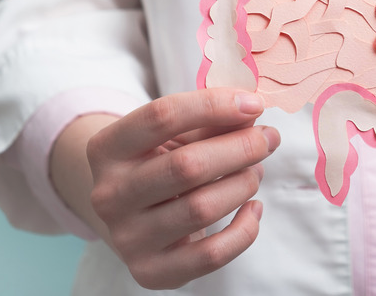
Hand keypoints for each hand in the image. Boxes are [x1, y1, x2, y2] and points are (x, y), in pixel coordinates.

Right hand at [50, 89, 279, 289]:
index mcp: (107, 148)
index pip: (161, 116)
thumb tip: (252, 111)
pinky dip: (244, 229)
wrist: (132, 218)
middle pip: (186, 166)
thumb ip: (212, 120)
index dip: (214, 105)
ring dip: (243, 184)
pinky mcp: (151, 272)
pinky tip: (252, 208)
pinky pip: (211, 255)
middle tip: (267, 139)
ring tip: (255, 172)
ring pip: (202, 208)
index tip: (254, 103)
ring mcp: (127, 238)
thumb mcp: (175, 135)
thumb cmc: (161, 164)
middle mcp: (109, 194)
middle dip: (240, 148)